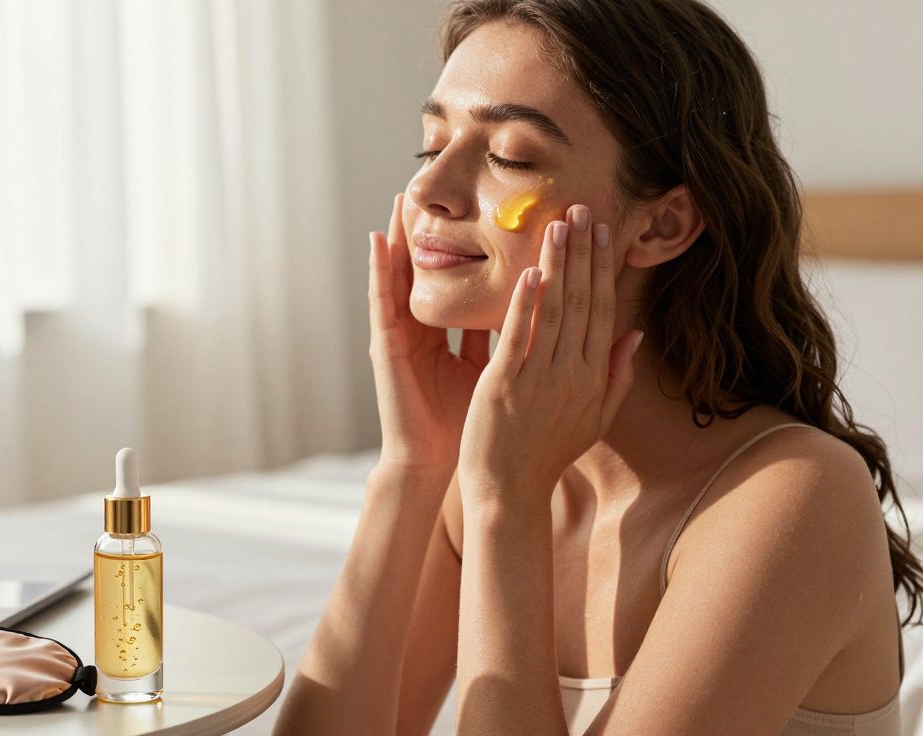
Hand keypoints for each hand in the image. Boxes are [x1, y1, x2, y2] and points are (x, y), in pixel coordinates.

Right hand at [368, 193, 492, 475]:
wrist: (439, 462)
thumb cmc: (470, 424)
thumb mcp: (501, 372)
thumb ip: (518, 341)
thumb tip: (544, 313)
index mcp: (456, 335)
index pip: (470, 282)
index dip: (479, 248)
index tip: (488, 213)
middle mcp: (427, 329)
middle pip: (435, 270)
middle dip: (441, 231)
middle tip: (445, 188)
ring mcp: (403, 334)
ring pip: (403, 275)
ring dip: (400, 236)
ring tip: (404, 196)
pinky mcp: (386, 345)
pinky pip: (382, 300)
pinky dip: (379, 269)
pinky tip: (378, 239)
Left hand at [456, 205, 643, 507]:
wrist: (509, 492)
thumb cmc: (547, 454)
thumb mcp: (594, 419)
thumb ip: (616, 376)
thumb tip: (636, 334)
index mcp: (592, 377)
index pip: (603, 310)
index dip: (603, 268)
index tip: (603, 232)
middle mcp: (572, 374)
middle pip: (583, 302)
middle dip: (583, 253)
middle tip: (581, 208)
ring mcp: (539, 379)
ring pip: (555, 311)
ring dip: (558, 265)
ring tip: (558, 225)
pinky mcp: (505, 386)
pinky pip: (520, 337)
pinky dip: (526, 303)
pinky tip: (531, 271)